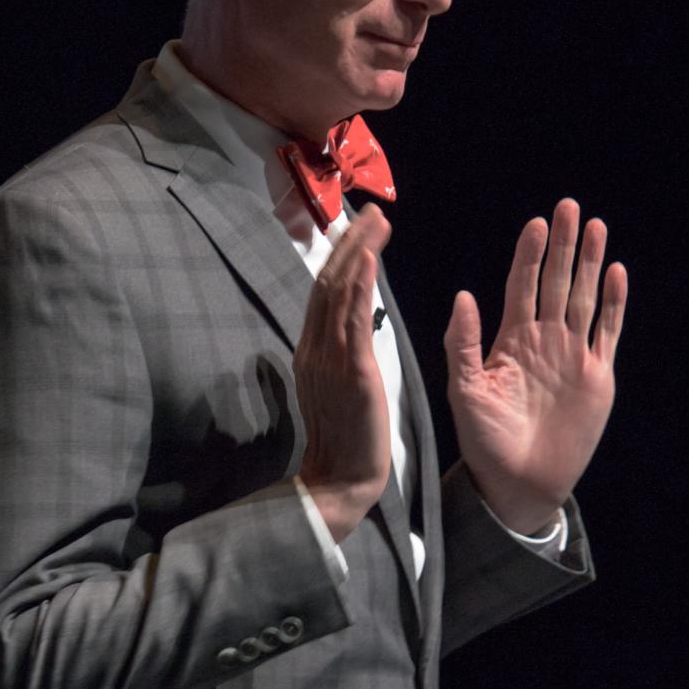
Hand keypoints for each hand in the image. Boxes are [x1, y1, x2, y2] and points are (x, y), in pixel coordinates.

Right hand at [295, 205, 393, 542]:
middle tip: (371, 210)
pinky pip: (352, 320)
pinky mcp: (352, 371)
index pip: (324, 292)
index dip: (341, 256)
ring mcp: (330, 357)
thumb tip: (338, 331)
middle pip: (328, 281)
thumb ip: (332, 355)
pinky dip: (359, 286)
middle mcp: (315, 347)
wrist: (341, 478)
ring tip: (377, 220)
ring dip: (359, 251)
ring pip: (339, 291)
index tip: (359, 228)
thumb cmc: (345, 438)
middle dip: (350, 242)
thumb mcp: (333, 387)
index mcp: (311, 350)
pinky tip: (368, 259)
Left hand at [443, 199, 627, 534]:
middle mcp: (544, 340)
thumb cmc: (484, 440)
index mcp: (511, 340)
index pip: (522, 285)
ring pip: (584, 297)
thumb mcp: (466, 389)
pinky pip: (607, 331)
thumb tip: (462, 295)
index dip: (530, 254)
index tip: (537, 223)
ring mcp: (573, 355)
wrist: (518, 482)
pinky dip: (613, 303)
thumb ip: (463, 343)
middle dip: (564, 245)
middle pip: (556, 282)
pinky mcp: (597, 376)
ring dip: (591, 263)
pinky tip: (616, 273)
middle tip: (570, 207)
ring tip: (597, 226)